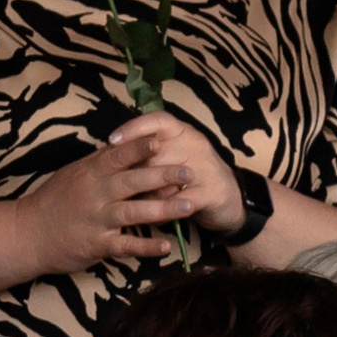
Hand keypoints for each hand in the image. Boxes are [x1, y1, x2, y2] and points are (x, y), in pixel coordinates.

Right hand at [12, 132, 198, 271]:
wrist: (26, 234)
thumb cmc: (55, 200)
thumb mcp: (74, 174)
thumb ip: (101, 161)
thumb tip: (128, 141)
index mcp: (90, 174)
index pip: (116, 156)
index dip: (138, 148)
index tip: (162, 140)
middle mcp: (94, 194)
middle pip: (131, 182)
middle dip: (162, 176)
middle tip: (190, 172)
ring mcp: (96, 220)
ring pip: (133, 212)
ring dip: (163, 209)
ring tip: (189, 206)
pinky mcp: (97, 245)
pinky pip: (125, 246)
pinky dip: (146, 246)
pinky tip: (167, 246)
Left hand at [107, 112, 243, 233]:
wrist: (227, 201)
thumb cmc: (189, 177)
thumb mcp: (170, 156)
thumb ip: (146, 151)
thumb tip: (108, 150)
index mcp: (183, 132)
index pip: (158, 120)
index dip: (134, 128)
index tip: (111, 140)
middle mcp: (197, 145)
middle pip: (156, 152)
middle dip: (136, 171)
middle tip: (123, 185)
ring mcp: (207, 168)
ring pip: (165, 177)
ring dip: (148, 193)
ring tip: (138, 203)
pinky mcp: (213, 192)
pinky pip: (178, 201)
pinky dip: (163, 209)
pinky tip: (154, 217)